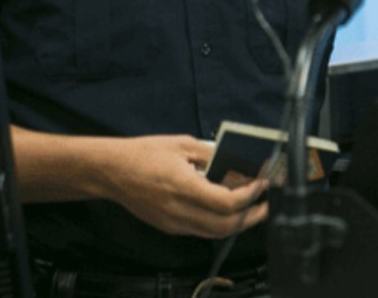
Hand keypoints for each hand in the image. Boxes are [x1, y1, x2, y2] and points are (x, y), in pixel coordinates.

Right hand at [102, 134, 268, 238]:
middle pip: (225, 225)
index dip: (250, 195)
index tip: (262, 183)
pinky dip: (219, 223)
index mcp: (182, 187)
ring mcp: (172, 222)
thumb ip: (212, 155)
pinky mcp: (168, 226)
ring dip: (238, 223)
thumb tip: (237, 163)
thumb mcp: (183, 144)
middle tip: (267, 204)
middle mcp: (178, 210)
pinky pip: (201, 231)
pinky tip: (228, 211)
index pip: (226, 203)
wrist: (111, 171)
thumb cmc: (144, 154)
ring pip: (214, 233)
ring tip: (253, 209)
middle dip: (252, 217)